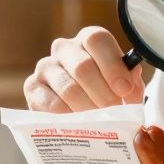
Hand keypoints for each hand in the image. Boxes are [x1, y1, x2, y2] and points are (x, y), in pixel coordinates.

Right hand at [23, 27, 144, 112]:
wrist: (78, 114)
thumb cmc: (105, 94)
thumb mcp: (123, 87)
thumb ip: (131, 83)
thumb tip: (131, 78)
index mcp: (89, 40)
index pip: (97, 39)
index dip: (113, 65)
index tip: (125, 90)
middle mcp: (64, 48)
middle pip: (83, 66)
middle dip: (103, 94)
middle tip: (114, 112)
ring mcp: (45, 66)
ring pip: (68, 88)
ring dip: (87, 109)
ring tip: (99, 123)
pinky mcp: (32, 87)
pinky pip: (51, 104)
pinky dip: (69, 117)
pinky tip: (79, 125)